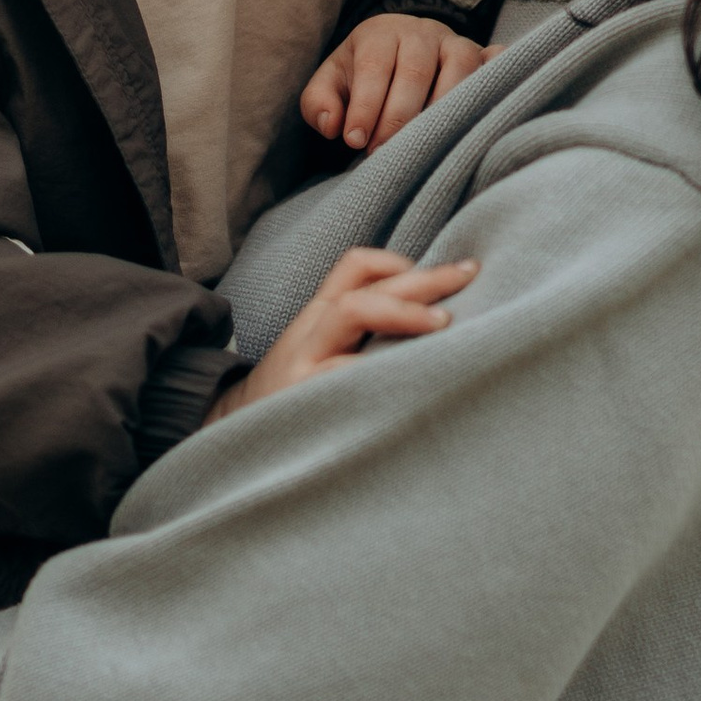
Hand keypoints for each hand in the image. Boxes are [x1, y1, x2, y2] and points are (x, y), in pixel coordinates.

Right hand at [208, 245, 476, 419]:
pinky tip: (420, 382)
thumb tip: (431, 323)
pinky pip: (349, 378)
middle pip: (364, 287)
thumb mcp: (317, 355)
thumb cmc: (290, 400)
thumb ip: (359, 335)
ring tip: (444, 323)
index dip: (399, 262)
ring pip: (350, 313)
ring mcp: (304, 366)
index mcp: (316, 320)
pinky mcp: (305, 401)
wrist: (230, 437)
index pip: (354, 269)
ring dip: (400, 313)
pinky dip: (384, 374)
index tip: (448, 274)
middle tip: (470, 272)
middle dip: (422, 279)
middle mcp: (309, 334)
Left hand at [300, 14, 490, 153]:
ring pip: (459, 72)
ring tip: (424, 145)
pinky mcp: (482, 56)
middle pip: (415, 73)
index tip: (357, 142)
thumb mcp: (332, 82)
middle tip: (385, 154)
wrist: (398, 44)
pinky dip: (497, 76)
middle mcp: (422, 33)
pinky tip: (488, 105)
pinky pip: (495, 63)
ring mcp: (457, 43)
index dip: (366, 108)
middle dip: (399, 118)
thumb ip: (318, 103)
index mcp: (381, 34)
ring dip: (442, 111)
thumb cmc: (362, 73)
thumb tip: (332, 126)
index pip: (374, 69)